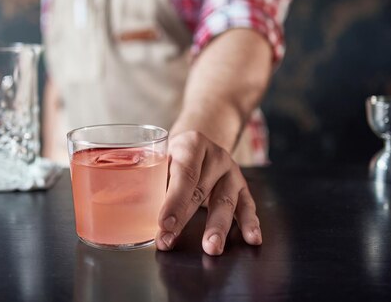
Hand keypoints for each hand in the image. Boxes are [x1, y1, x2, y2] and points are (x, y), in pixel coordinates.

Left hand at [155, 131, 261, 255]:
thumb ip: (154, 181)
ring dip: (217, 227)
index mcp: (192, 144)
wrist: (199, 145)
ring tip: (211, 247)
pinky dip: (250, 223)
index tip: (163, 223)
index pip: (184, 173)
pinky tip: (252, 238)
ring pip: (226, 201)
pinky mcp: (243, 187)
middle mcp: (216, 156)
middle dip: (184, 219)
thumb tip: (139, 213)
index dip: (174, 200)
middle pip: (201, 190)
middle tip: (170, 240)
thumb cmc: (175, 156)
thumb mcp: (163, 158)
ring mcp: (232, 171)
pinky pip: (248, 205)